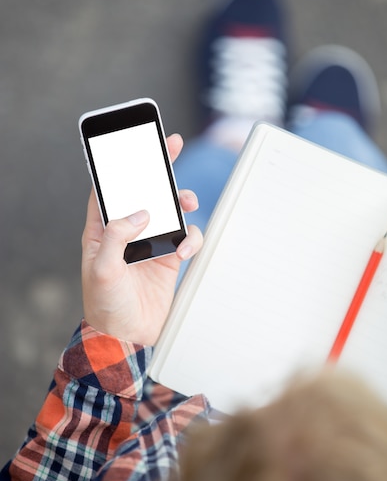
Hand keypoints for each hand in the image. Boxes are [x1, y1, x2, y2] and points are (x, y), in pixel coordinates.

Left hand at [81, 133, 202, 345]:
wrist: (129, 337)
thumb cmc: (106, 305)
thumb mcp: (102, 269)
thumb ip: (117, 236)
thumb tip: (140, 212)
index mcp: (102, 230)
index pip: (110, 189)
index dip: (121, 164)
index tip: (137, 143)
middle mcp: (127, 232)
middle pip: (145, 191)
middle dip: (159, 168)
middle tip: (172, 145)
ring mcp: (151, 244)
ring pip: (170, 210)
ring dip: (181, 201)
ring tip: (188, 203)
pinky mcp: (170, 257)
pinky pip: (186, 237)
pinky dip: (191, 238)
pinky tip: (185, 250)